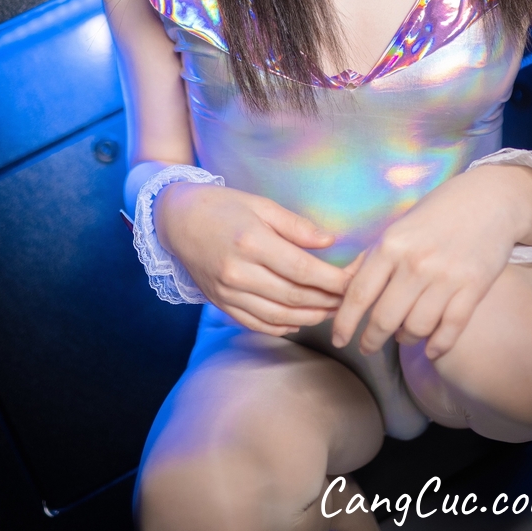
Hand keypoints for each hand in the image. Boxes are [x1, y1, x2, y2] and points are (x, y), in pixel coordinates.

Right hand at [154, 183, 349, 334]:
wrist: (177, 220)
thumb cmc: (221, 206)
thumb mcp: (260, 204)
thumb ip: (296, 226)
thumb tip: (329, 242)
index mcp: (252, 242)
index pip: (303, 270)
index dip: (333, 280)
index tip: (355, 282)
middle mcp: (239, 272)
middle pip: (294, 296)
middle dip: (328, 301)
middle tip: (351, 300)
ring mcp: (228, 292)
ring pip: (278, 315)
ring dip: (310, 317)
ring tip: (332, 312)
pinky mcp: (220, 303)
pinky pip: (256, 323)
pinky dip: (281, 326)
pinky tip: (299, 321)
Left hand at [331, 164, 531, 359]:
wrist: (489, 199)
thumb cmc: (438, 212)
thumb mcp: (399, 226)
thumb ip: (371, 257)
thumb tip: (342, 285)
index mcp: (391, 244)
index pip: (359, 294)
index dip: (345, 322)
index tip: (338, 338)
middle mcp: (416, 263)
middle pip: (385, 318)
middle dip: (371, 340)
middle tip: (367, 346)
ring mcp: (446, 278)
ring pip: (416, 328)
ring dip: (406, 339)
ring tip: (403, 336)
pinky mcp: (473, 288)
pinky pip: (450, 330)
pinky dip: (438, 346)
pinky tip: (431, 348)